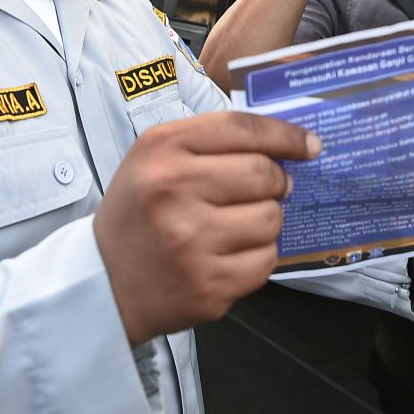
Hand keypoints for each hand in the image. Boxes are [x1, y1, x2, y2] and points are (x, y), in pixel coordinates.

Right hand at [93, 111, 319, 345]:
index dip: (286, 135)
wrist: (102, 280)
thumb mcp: (156, 157)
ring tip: (236, 226)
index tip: (310, 145)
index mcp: (162, 149)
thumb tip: (289, 145)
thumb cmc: (140, 211)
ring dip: (265, 221)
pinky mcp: (208, 285)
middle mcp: (174, 190)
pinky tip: (229, 255)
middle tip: (267, 189)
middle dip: (277, 182)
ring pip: (272, 219)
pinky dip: (257, 256)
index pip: (242, 128)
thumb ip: (214, 142)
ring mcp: (191, 242)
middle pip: (265, 174)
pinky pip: (265, 261)